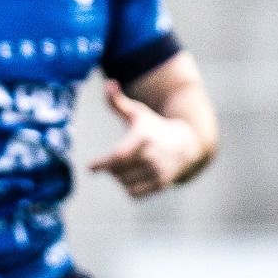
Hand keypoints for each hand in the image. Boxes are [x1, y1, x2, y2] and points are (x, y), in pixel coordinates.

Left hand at [89, 80, 204, 197]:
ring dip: (121, 177)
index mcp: (144, 137)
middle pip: (116, 171)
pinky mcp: (162, 184)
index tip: (91, 167)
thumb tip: (108, 84)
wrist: (187, 144)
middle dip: (112, 167)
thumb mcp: (138, 113)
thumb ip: (118, 102)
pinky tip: (138, 175)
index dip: (102, 164)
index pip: (118, 156)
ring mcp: (159, 171)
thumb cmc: (155, 127)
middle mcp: (153, 155)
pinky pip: (133, 193)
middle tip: (118, 158)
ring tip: (132, 164)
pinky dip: (130, 187)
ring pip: (123, 183)